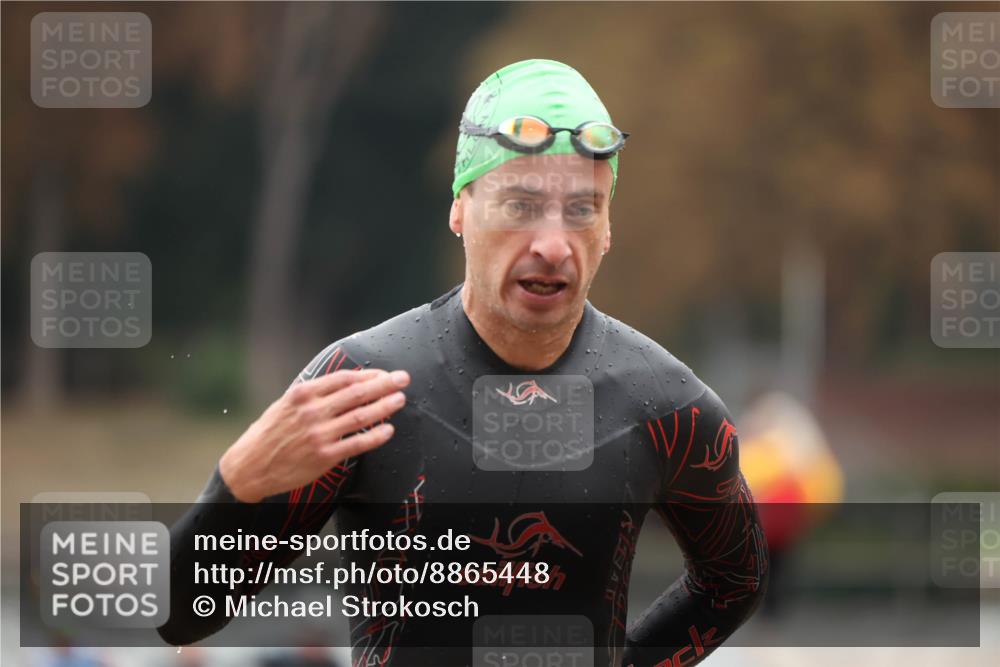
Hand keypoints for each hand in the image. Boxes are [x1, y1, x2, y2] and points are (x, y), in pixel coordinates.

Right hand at [219, 368, 409, 501]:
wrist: (250, 466)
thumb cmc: (270, 433)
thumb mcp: (286, 404)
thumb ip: (314, 394)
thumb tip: (346, 383)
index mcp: (302, 394)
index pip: (345, 379)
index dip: (369, 375)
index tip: (384, 373)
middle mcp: (312, 411)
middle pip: (357, 393)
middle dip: (385, 384)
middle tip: (403, 379)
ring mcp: (319, 434)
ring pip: (361, 416)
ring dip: (385, 406)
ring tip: (400, 400)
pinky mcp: (324, 456)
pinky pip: (358, 443)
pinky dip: (376, 435)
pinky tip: (388, 430)